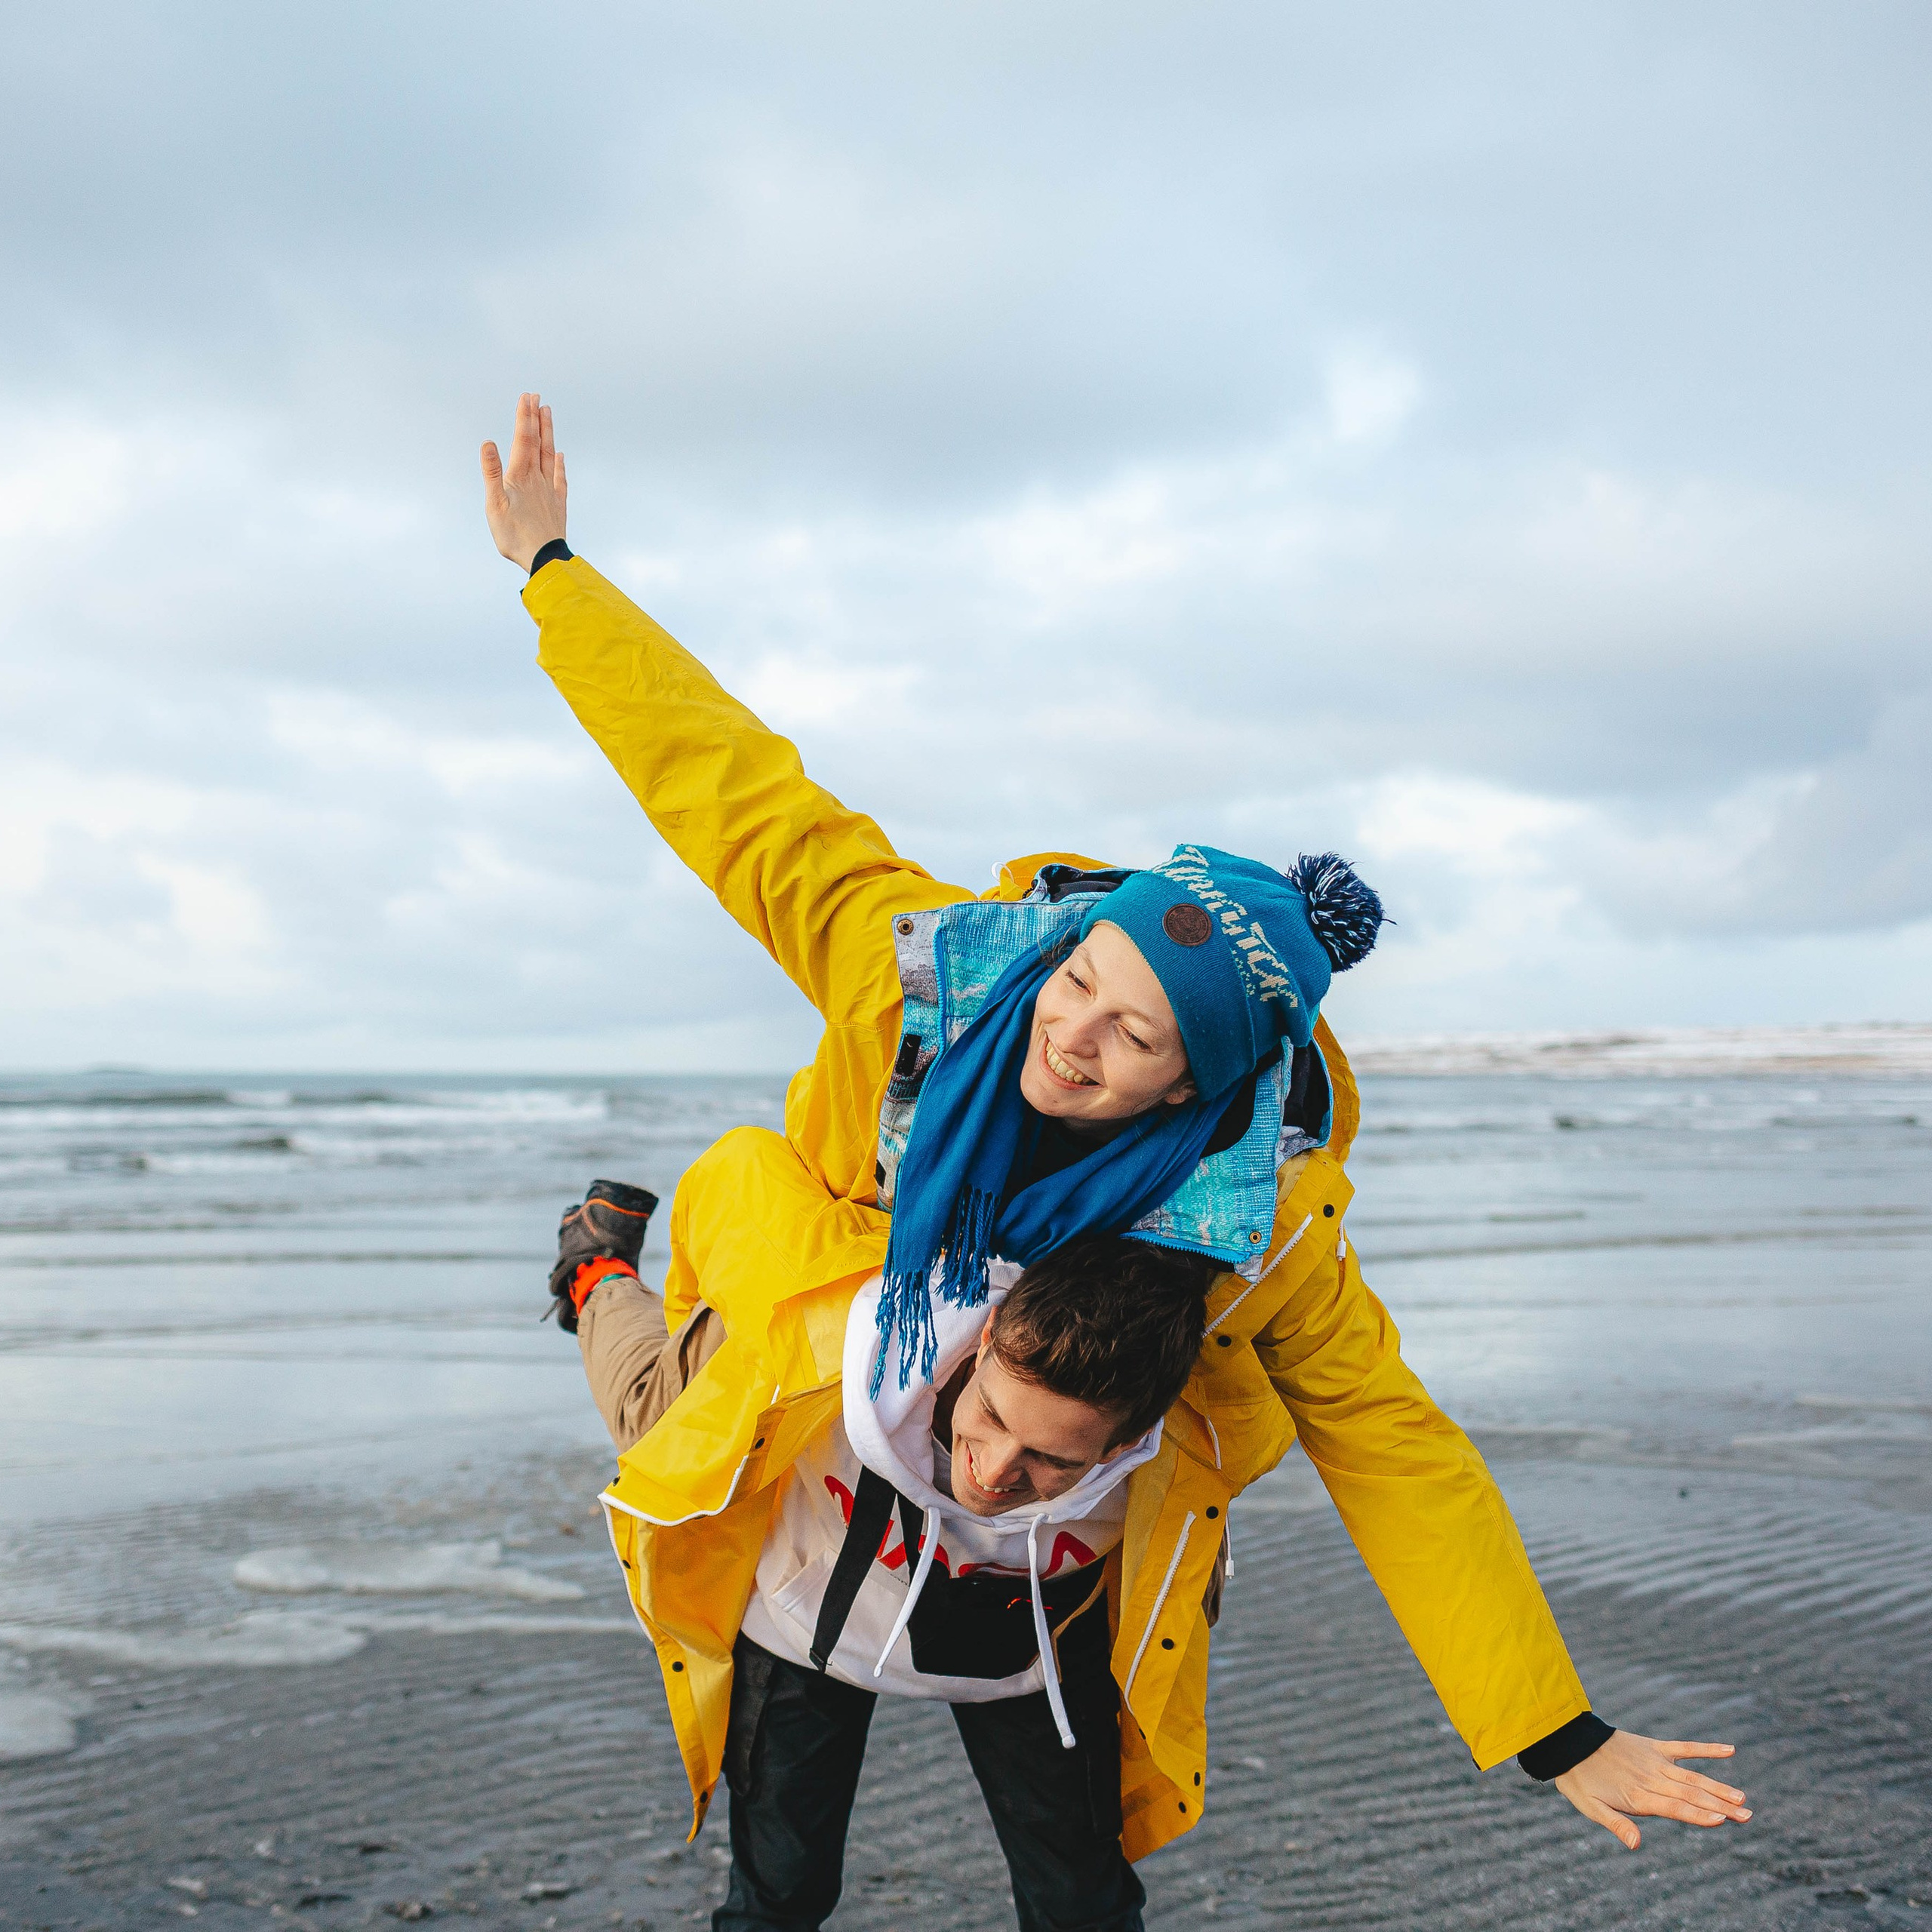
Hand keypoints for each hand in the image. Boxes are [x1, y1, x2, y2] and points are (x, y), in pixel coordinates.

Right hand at [481, 391, 567, 570]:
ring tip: (548, 414)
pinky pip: (560, 478)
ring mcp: (550, 491)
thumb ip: (491, 472)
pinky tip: (560, 456)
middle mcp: (538, 479)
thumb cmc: (515, 535)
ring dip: (548, 434)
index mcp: (521, 476)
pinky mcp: (558, 505)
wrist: (545, 558)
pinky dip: (560, 464)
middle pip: (538, 442)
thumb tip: (488, 443)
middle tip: (537, 397)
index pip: (523, 439)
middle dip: (536, 418)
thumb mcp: (494, 504)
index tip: (526, 397)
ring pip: (550, 455)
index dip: (524, 417)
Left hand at [1554, 1732, 1749, 1849]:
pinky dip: (1706, 1749)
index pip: (1675, 1807)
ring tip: (1742, 1798)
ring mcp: (1654, 1760)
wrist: (1568, 1742)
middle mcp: (1651, 1778)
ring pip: (1692, 1775)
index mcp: (1639, 1796)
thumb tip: (1636, 1845)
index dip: (1699, 1814)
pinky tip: (1730, 1750)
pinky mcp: (1653, 1746)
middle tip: (1748, 1815)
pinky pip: (1684, 1747)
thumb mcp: (1591, 1807)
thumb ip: (1616, 1824)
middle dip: (1720, 1806)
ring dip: (1718, 1786)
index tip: (1724, 1819)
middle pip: (1691, 1794)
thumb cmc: (1580, 1780)